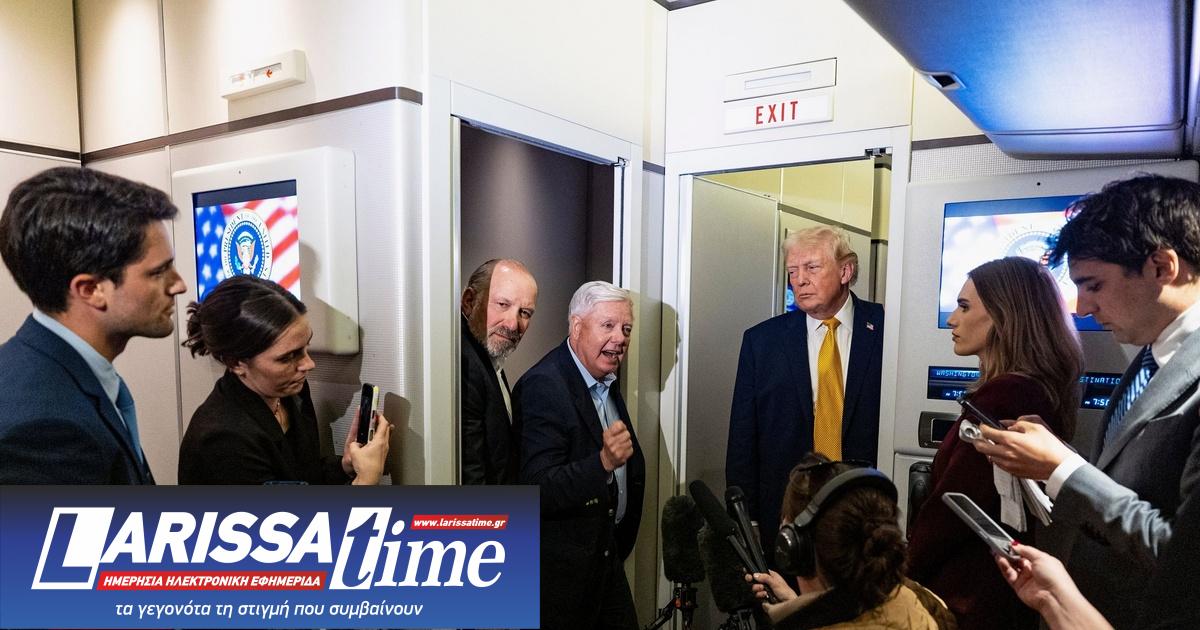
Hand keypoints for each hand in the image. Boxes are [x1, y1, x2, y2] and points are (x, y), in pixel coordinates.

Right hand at [347, 413, 391, 484]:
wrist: (370, 477)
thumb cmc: (366, 467)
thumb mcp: (354, 451)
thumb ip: (353, 443)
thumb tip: (354, 443)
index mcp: (379, 441)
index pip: (383, 424)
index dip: (380, 416)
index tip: (376, 413)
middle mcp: (384, 445)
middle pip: (387, 429)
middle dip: (381, 422)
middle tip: (376, 418)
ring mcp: (385, 450)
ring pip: (386, 436)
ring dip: (381, 430)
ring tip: (374, 428)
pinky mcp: (383, 455)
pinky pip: (384, 443)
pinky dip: (380, 438)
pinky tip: (374, 441)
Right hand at [600, 420, 632, 471]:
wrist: (607, 459)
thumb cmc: (609, 445)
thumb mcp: (608, 434)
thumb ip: (615, 427)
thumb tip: (622, 423)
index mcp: (607, 435)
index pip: (619, 425)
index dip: (623, 426)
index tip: (622, 429)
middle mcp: (611, 443)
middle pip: (627, 434)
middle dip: (626, 436)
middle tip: (622, 439)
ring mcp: (616, 450)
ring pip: (630, 442)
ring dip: (627, 443)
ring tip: (622, 445)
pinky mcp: (622, 457)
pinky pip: (631, 449)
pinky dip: (629, 450)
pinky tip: (624, 450)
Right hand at [746, 570, 798, 623]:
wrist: (787, 604)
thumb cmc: (786, 593)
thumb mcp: (776, 583)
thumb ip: (765, 578)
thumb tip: (755, 575)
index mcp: (771, 576)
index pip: (760, 572)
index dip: (754, 572)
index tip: (750, 574)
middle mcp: (767, 582)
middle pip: (755, 580)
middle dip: (754, 582)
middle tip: (753, 581)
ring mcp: (764, 590)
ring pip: (755, 587)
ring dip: (757, 589)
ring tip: (763, 590)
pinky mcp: (763, 597)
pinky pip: (756, 594)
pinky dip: (759, 595)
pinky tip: (764, 595)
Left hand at [973, 417, 1070, 479]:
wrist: (1059, 466)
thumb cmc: (1049, 447)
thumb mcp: (1035, 427)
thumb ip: (1018, 423)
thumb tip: (1008, 424)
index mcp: (1010, 440)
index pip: (987, 432)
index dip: (983, 427)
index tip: (984, 425)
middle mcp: (1006, 453)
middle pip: (981, 447)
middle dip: (978, 440)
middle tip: (980, 436)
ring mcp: (1008, 464)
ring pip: (989, 457)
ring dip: (989, 450)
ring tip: (994, 445)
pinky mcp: (1013, 472)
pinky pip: (999, 465)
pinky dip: (998, 459)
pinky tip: (1004, 454)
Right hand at [995, 543, 1112, 629]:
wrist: (1055, 596)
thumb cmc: (1056, 578)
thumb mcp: (1041, 556)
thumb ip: (1026, 549)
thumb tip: (1015, 545)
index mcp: (1042, 562)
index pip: (1025, 552)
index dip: (1016, 548)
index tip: (1008, 543)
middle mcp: (1033, 570)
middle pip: (1016, 559)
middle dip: (1008, 553)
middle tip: (1000, 547)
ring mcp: (1026, 579)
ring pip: (1011, 567)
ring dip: (1004, 560)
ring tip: (999, 554)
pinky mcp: (1019, 587)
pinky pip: (1009, 576)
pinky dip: (1004, 568)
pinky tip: (1002, 562)